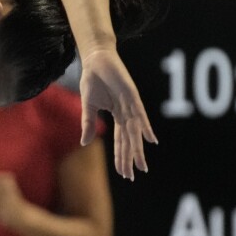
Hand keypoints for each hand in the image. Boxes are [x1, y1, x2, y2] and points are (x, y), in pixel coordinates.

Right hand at [79, 49, 156, 179]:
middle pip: (129, 140)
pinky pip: (140, 114)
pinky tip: (151, 140)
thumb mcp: (88, 106)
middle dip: (130, 158)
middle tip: (133, 176)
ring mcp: (131, 105)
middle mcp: (127, 113)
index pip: (119, 141)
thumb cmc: (93, 80)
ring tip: (141, 165)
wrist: (96, 60)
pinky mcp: (132, 96)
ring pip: (134, 132)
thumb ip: (88, 124)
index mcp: (117, 116)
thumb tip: (85, 144)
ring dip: (137, 149)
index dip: (121, 157)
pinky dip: (146, 127)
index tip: (123, 173)